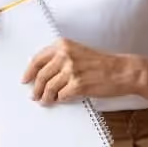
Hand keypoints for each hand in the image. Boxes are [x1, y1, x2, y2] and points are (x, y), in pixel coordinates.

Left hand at [22, 39, 136, 103]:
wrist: (122, 71)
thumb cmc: (102, 63)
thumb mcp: (79, 52)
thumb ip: (60, 58)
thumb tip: (42, 72)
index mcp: (63, 45)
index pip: (38, 59)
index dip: (29, 72)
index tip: (25, 80)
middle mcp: (65, 55)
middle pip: (41, 75)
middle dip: (36, 88)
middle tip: (34, 95)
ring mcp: (71, 70)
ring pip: (49, 87)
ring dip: (45, 97)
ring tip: (45, 101)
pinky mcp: (78, 85)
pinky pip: (61, 95)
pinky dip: (58, 99)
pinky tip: (59, 100)